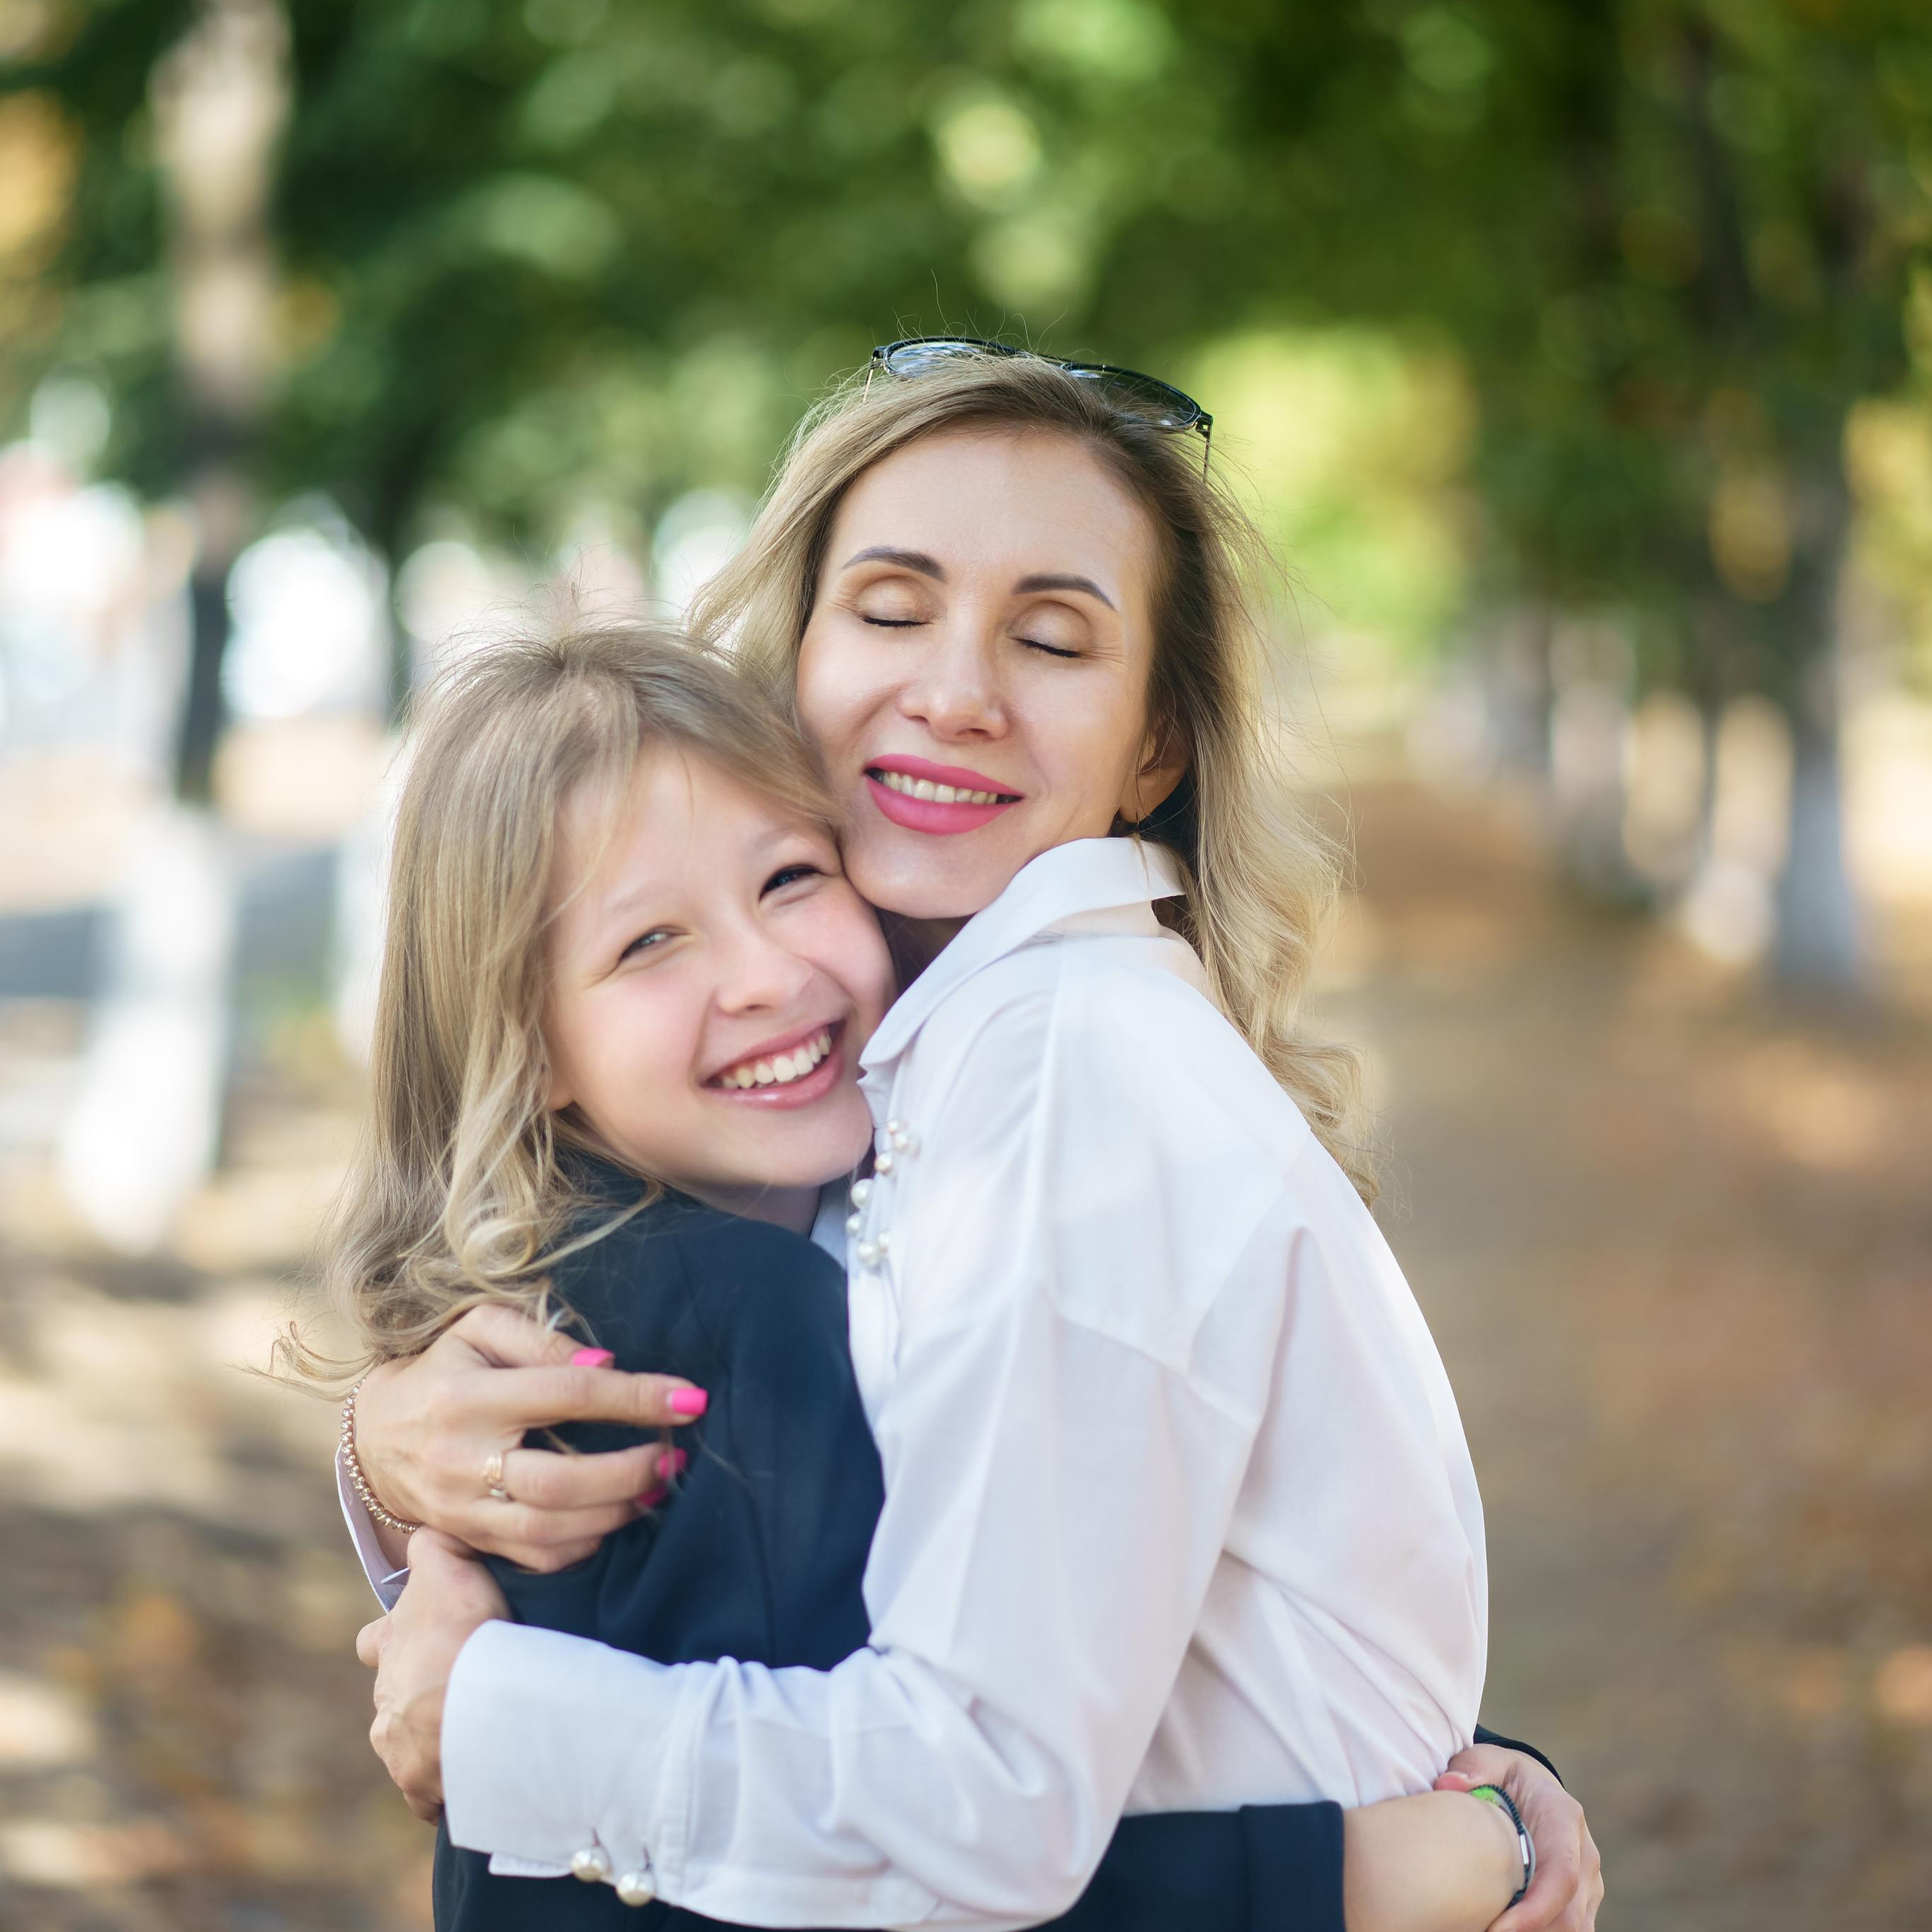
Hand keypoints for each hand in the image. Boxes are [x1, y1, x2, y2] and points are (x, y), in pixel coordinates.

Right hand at [353, 1306, 704, 1571]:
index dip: (635, 1397)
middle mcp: (463, 1461)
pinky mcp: (470, 1540)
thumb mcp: (481, 1329)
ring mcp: (464, 1510)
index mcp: (469, 1398)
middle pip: (560, 1481)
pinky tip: (615, 1516)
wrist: (377, 1436)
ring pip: (550, 1529)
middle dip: (630, 1472)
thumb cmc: (447, 1368)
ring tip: (658, 1486)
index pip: (567, 1396)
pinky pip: (536, 1558)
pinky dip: (586, 1542)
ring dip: (617, 1512)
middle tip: (675, 1456)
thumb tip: (606, 1366)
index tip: (690, 1398)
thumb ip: (542, 1339)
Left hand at [358, 1528, 507, 1820]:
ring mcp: (396, 1748)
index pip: (373, 1640)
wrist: (476, 1705)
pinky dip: (447, 1786)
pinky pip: (429, 1793)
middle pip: (392, 1698)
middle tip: (461, 1690)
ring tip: (476, 1736)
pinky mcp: (417, 1786)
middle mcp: (383, 1700)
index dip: (392, 1639)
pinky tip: (476, 1776)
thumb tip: (426, 1529)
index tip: (423, 1640)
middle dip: (419, 1696)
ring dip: (434, 1741)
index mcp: (387, 1647)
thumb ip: (432, 1547)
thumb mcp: (447, 1566)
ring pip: (408, 1746)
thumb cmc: (463, 1630)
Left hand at [1436, 1746, 1602, 1931]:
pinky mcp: (1581, 1903)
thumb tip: (1447, 1784)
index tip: (1496, 1928)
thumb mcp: (1488, 1762)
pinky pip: (1566, 1930)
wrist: (1533, 1787)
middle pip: (1569, 1916)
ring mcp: (1588, 1884)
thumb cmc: (1504, 1776)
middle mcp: (1585, 1856)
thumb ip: (1472, 1770)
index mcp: (1564, 1818)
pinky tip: (1500, 1929)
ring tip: (1487, 1930)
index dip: (1534, 1910)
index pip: (1560, 1874)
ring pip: (1573, 1930)